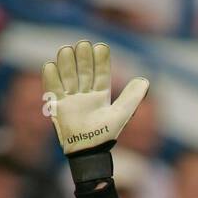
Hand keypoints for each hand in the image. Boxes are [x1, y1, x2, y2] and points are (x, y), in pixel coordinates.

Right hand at [41, 41, 148, 156]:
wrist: (87, 152)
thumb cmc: (105, 135)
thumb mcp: (120, 114)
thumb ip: (132, 97)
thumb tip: (145, 81)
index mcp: (101, 95)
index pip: (101, 72)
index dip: (100, 60)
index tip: (100, 47)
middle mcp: (86, 94)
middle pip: (83, 70)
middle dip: (82, 58)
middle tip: (83, 45)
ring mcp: (71, 98)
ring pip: (67, 74)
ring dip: (66, 62)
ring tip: (66, 50)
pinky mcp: (57, 105)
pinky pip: (52, 87)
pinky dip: (51, 76)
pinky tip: (51, 65)